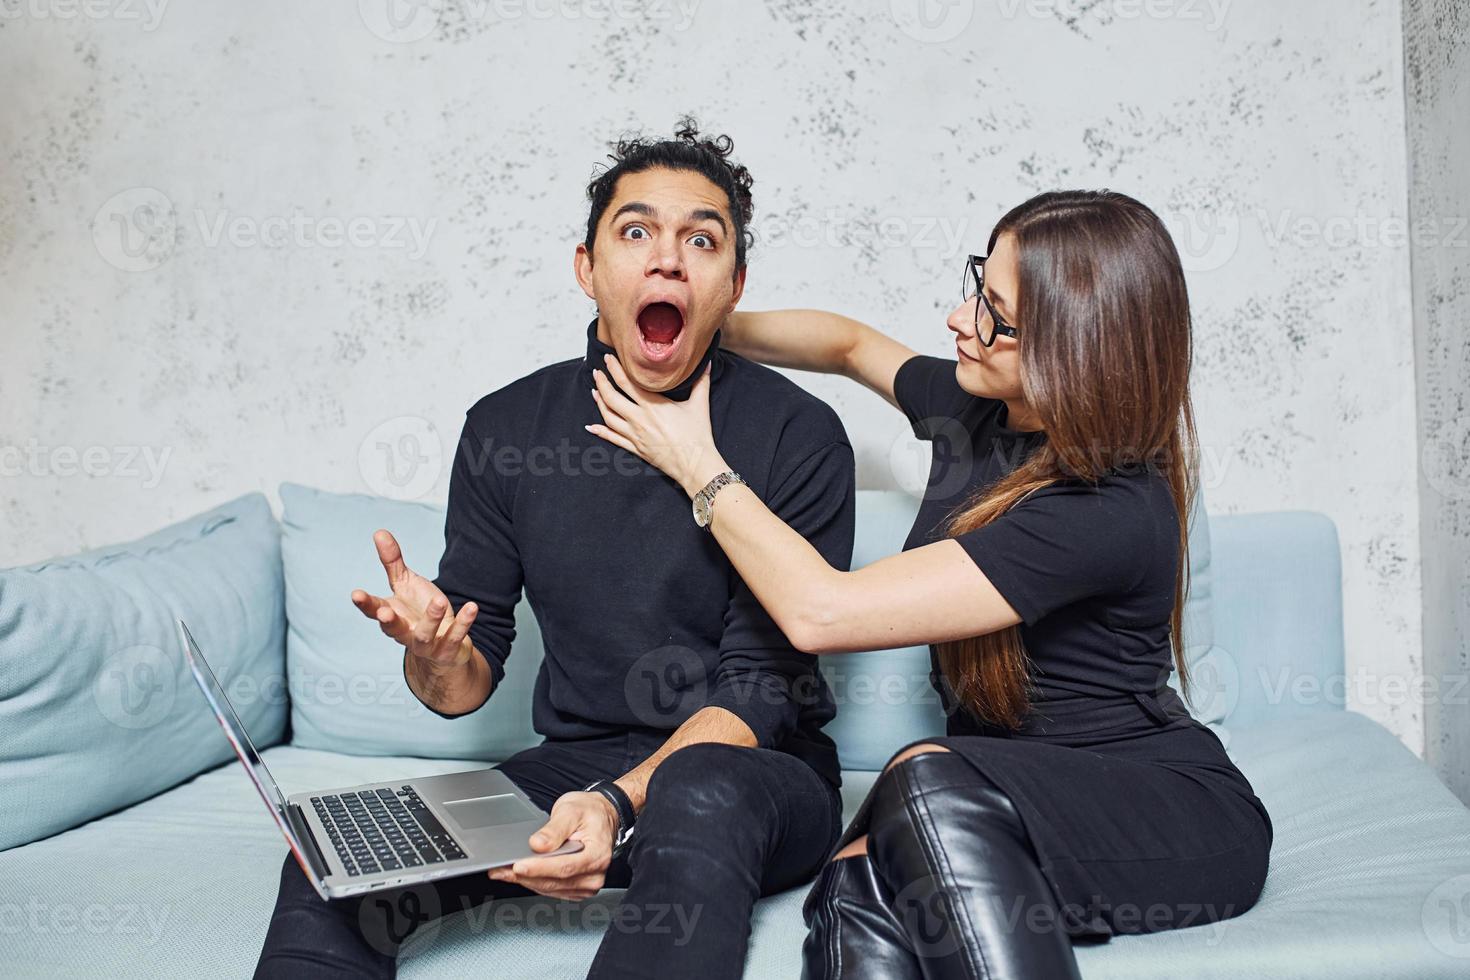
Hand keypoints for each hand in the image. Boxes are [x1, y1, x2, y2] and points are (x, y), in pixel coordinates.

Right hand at [350, 529, 477, 672]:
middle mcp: (405, 633)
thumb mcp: (405, 584)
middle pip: (393, 629)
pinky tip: (472, 607)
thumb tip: (379, 532)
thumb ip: (392, 562)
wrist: (444, 644)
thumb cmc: (420, 610)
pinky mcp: (448, 650)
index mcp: (392, 615)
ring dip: (431, 619)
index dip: (365, 604)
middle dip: (388, 622)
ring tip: (439, 601)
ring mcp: (426, 644)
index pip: (373, 610)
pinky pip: (456, 637)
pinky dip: (463, 623)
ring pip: (424, 635)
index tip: (356, 594)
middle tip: (385, 612)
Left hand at [487, 790, 618, 900]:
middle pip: (554, 881)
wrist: (602, 816)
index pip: (564, 867)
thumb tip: (538, 844)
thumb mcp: (571, 810)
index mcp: (597, 854)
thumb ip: (554, 829)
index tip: (518, 865)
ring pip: (549, 889)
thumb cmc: (589, 812)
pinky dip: (533, 882)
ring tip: (503, 871)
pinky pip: (551, 890)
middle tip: (500, 869)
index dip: (539, 868)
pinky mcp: (577, 889)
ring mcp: (586, 885)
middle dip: (525, 876)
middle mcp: (594, 874)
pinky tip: (519, 875)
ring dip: (525, 881)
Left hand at [586, 352, 729, 497]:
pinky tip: (591, 427)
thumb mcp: (700, 405)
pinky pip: (613, 439)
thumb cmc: (698, 436)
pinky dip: (600, 432)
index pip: (627, 382)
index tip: (609, 358)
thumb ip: (701, 382)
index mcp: (653, 406)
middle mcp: (640, 419)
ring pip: (609, 417)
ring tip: (595, 392)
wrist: (696, 464)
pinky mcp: (636, 448)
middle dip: (602, 383)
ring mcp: (635, 435)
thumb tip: (707, 362)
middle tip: (597, 372)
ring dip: (599, 403)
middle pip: (612, 398)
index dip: (615, 369)